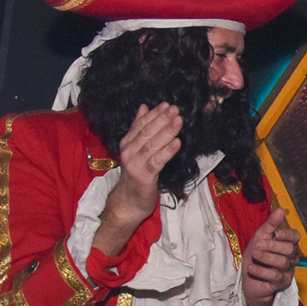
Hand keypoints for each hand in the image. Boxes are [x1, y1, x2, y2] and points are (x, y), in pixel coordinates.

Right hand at [93, 103, 182, 252]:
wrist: (129, 201)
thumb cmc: (137, 174)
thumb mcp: (136, 149)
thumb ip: (138, 129)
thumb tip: (144, 107)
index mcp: (128, 143)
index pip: (141, 124)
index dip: (154, 113)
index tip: (167, 104)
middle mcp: (129, 151)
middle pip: (147, 132)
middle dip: (162, 119)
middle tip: (175, 109)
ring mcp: (135, 163)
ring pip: (152, 144)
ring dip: (167, 131)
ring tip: (179, 121)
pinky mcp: (144, 176)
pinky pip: (157, 161)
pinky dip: (167, 151)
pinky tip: (177, 143)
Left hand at [240, 207, 300, 305]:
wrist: (248, 281)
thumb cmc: (255, 259)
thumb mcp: (259, 238)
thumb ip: (270, 225)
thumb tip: (281, 210)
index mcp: (286, 245)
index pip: (295, 237)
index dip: (288, 235)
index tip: (277, 234)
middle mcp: (290, 258)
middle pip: (289, 249)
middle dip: (271, 246)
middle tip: (256, 246)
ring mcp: (288, 271)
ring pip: (282, 262)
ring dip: (265, 258)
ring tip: (253, 256)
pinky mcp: (282, 284)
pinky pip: (275, 275)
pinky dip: (261, 271)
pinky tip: (252, 268)